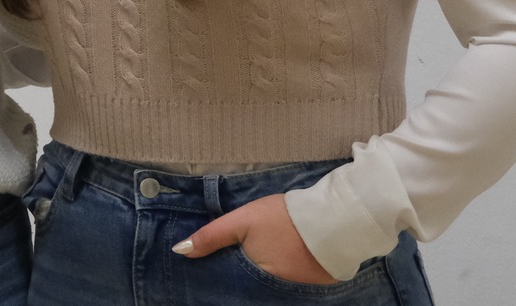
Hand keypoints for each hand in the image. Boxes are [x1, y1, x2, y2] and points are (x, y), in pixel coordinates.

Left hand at [171, 192, 336, 284]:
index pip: (228, 290)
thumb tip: (181, 250)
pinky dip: (277, 283)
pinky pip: (286, 291)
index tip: (209, 274)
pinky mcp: (311, 292)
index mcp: (253, 283)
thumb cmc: (284, 219)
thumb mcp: (243, 221)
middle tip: (230, 271)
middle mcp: (273, 296)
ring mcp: (293, 296)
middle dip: (236, 285)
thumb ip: (212, 236)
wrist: (334, 219)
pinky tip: (271, 271)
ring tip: (248, 271)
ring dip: (256, 285)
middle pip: (246, 293)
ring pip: (265, 292)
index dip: (218, 282)